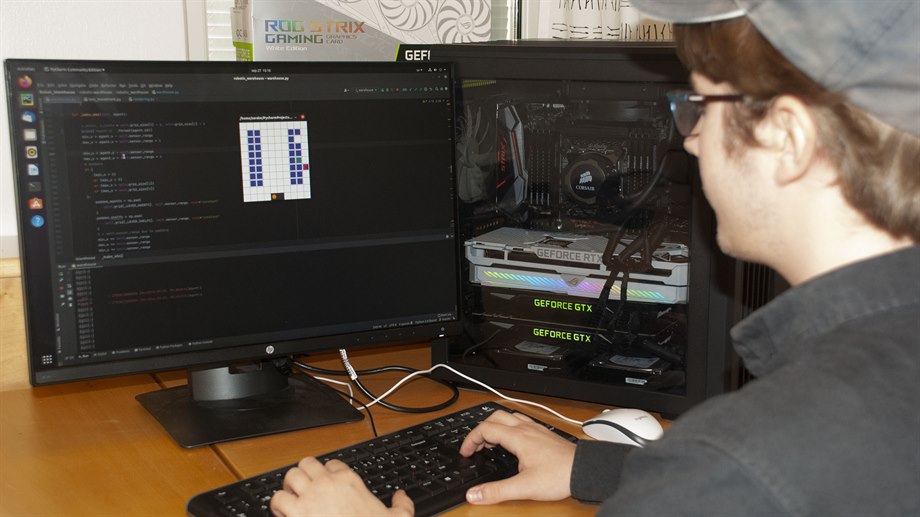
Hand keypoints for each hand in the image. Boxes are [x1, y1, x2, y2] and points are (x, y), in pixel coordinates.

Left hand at [270, 457, 413, 516]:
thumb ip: (402, 504)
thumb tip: (401, 496)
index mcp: (349, 481)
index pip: (333, 464)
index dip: (328, 473)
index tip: (327, 484)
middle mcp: (327, 484)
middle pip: (307, 464)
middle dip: (304, 475)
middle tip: (305, 489)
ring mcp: (309, 497)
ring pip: (290, 476)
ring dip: (288, 487)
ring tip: (291, 500)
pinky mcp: (296, 514)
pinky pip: (277, 499)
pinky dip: (277, 507)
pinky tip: (283, 515)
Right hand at [459, 410, 575, 504]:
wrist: (584, 470)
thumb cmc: (559, 476)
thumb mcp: (524, 488)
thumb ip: (497, 492)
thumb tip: (474, 495)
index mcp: (518, 437)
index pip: (486, 429)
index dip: (471, 439)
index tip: (466, 452)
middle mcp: (526, 429)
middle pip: (495, 417)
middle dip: (480, 430)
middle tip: (475, 447)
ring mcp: (536, 430)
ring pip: (509, 417)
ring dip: (495, 426)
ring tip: (490, 443)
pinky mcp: (544, 434)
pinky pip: (521, 422)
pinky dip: (509, 428)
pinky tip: (513, 443)